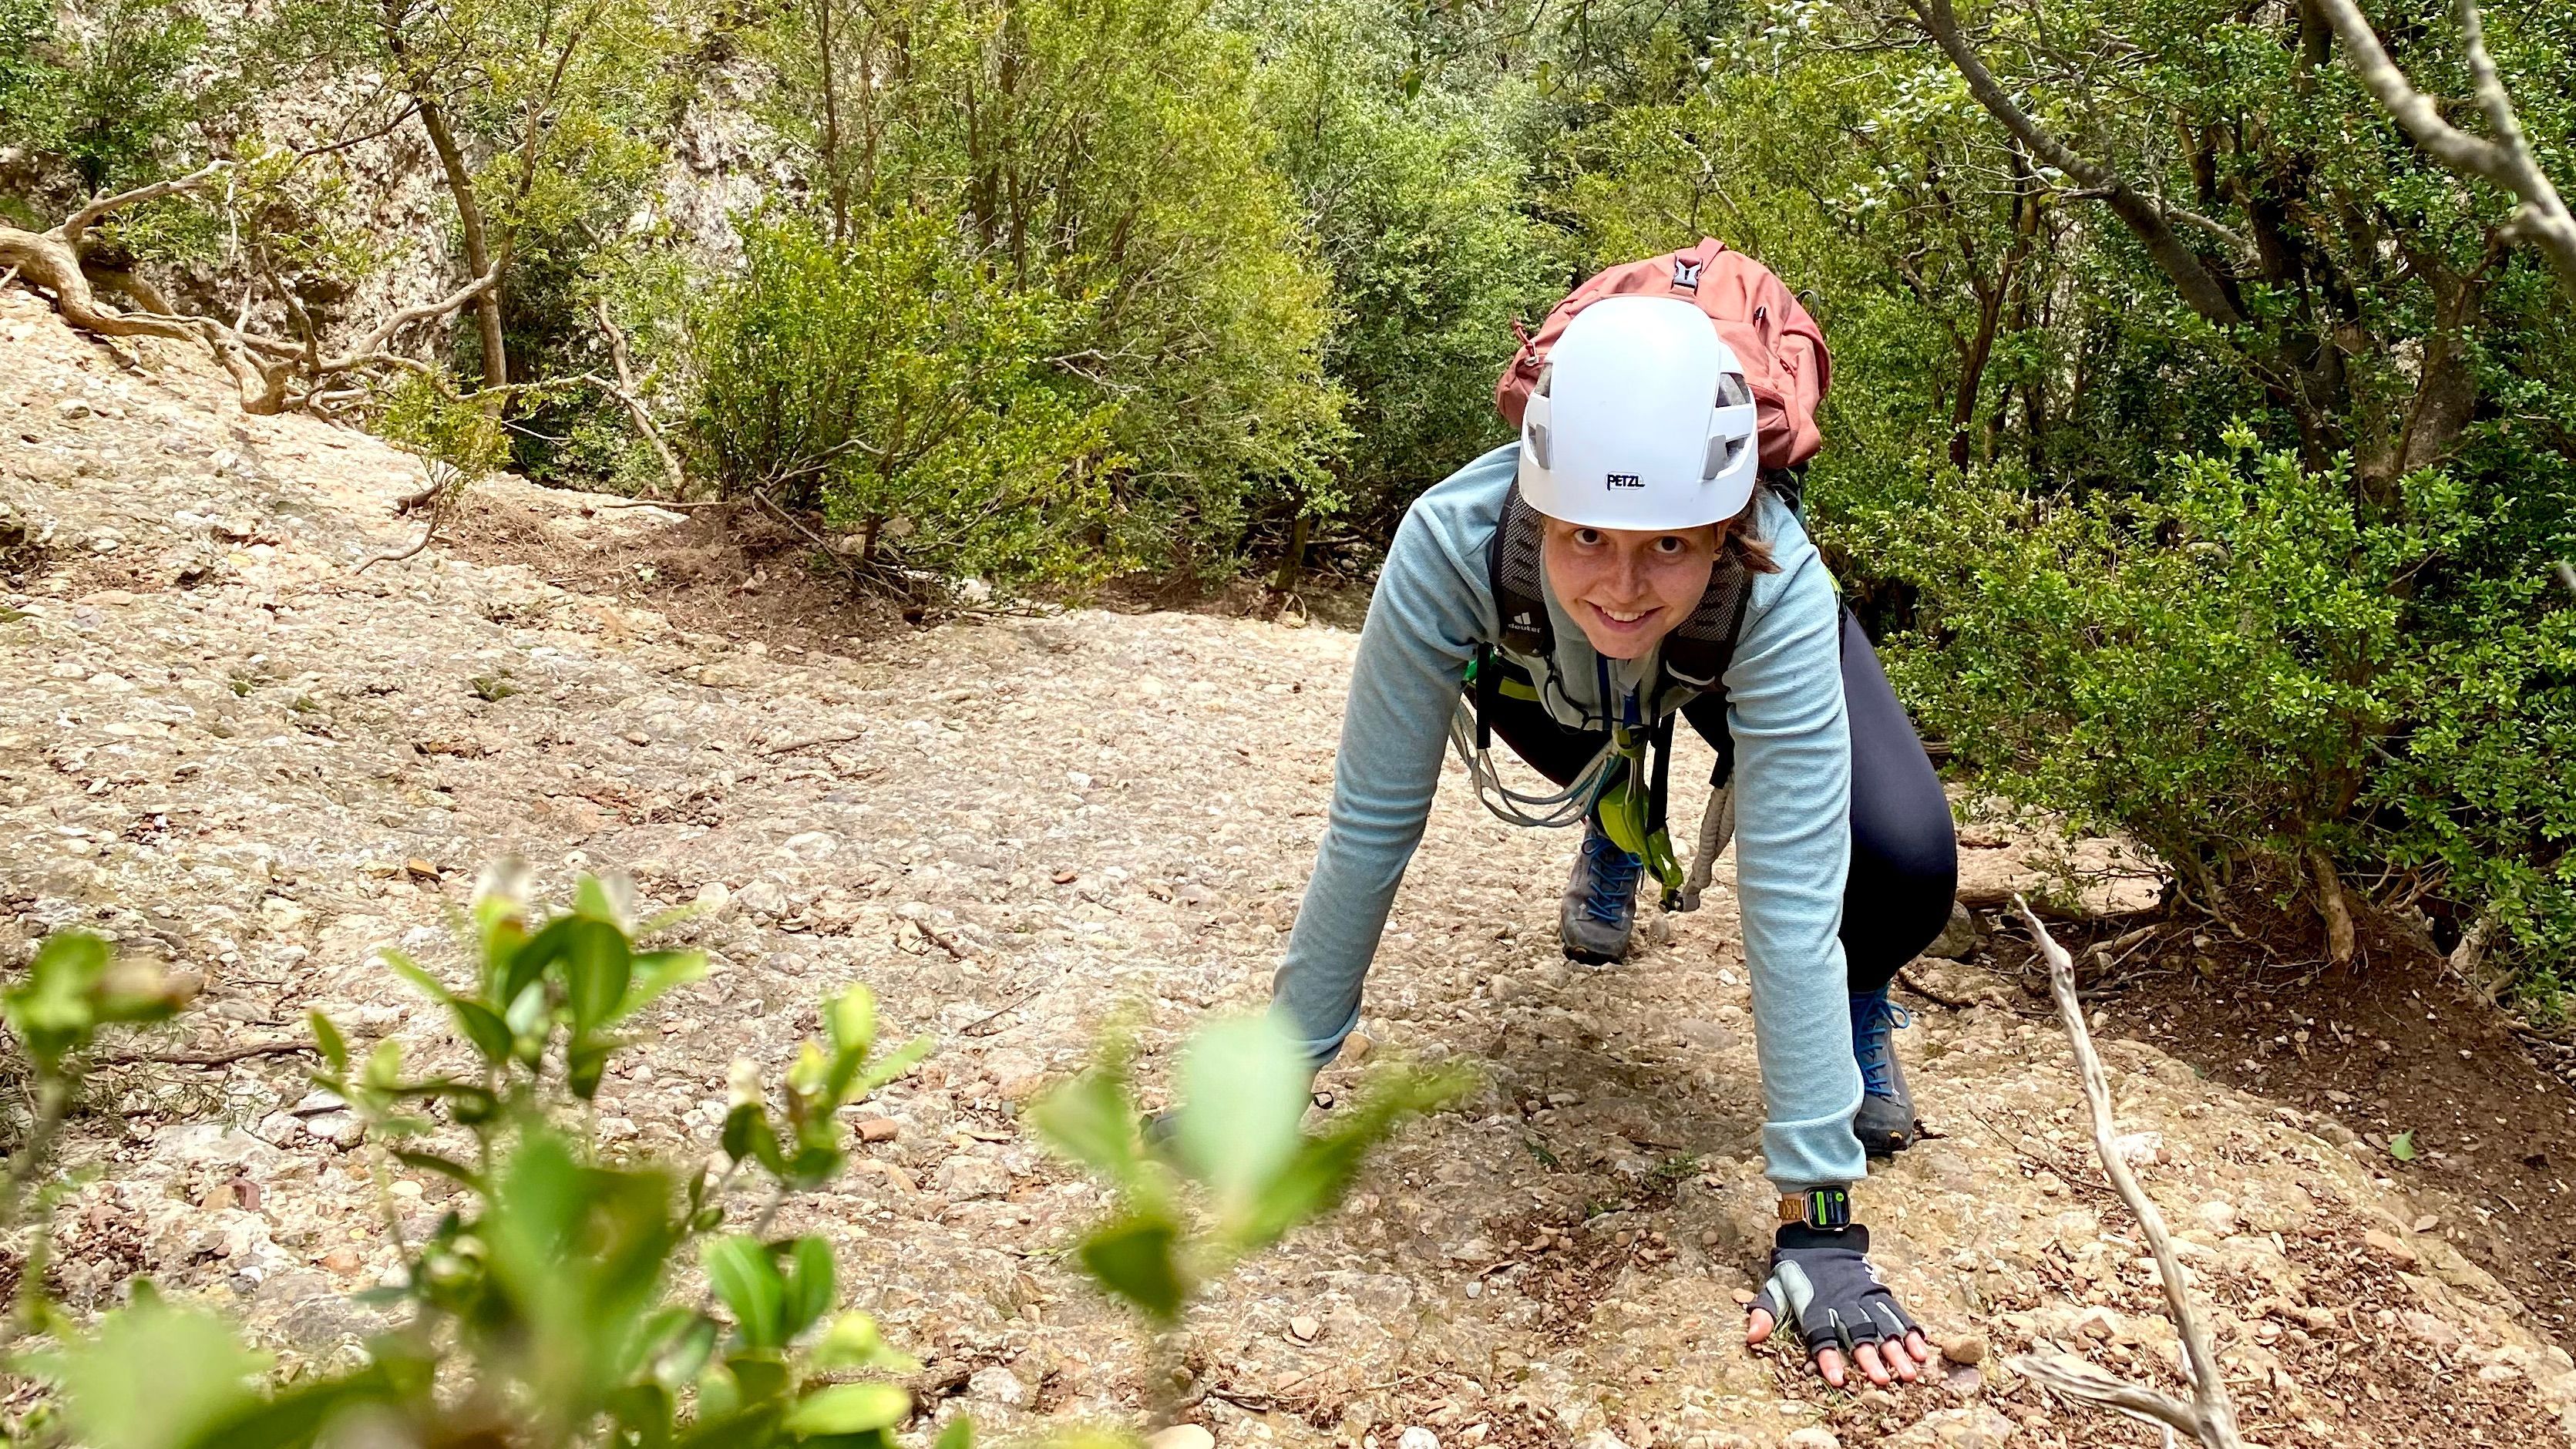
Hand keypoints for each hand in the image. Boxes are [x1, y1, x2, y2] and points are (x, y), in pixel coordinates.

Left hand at [1742, 1224, 1935, 1387]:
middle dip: (1870, 1358)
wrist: (1817, 1234)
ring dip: (1896, 1351)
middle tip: (1882, 1381)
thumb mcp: (1773, 1287)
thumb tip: (1751, 1338)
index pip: (1822, 1336)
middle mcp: (1842, 1304)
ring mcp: (1863, 1297)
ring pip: (1883, 1325)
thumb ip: (1764, 1312)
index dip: (1829, 1357)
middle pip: (1858, 1333)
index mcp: (1815, 1306)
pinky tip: (1921, 1350)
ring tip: (1909, 1375)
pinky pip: (1897, 1312)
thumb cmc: (1795, 1270)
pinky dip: (1910, 1331)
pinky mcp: (1878, 1291)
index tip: (1838, 1380)